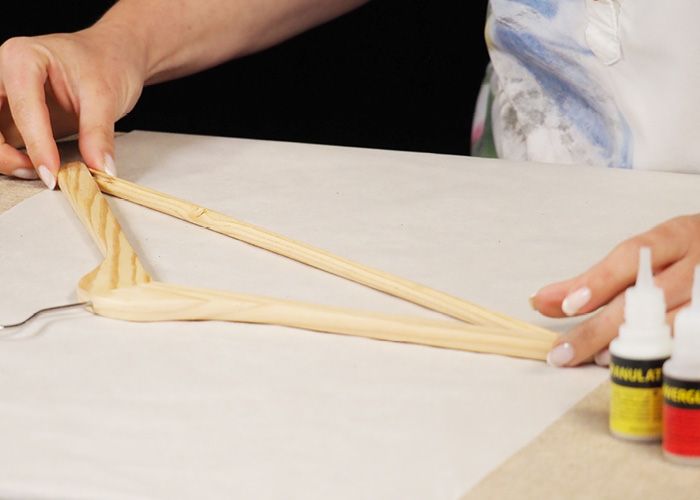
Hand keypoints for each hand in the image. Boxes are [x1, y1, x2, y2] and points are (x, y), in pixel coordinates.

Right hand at [0, 24, 146, 187]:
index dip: (36, 144)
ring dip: (6, 159)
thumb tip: (100, 169)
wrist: (113, 57)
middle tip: (42, 174)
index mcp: (23, 58)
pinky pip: (1, 141)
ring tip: (42, 172)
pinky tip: (37, 168)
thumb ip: (98, 134)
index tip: (52, 174)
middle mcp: (4, 73)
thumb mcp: (107, 98)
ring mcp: (4, 95)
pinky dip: (13, 159)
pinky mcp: (10, 115)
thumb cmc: (107, 65)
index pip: (23, 106)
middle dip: (4, 154)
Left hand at [531, 214, 699, 366]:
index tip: (567, 305)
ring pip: (670, 324)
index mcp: (677, 236)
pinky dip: (658, 355)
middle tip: (561, 351)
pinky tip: (634, 364)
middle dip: (598, 329)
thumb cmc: (687, 254)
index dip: (599, 281)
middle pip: (645, 298)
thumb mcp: (647, 253)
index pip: (632, 256)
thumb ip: (594, 278)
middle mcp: (698, 265)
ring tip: (593, 358)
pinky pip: (690, 342)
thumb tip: (541, 300)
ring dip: (628, 345)